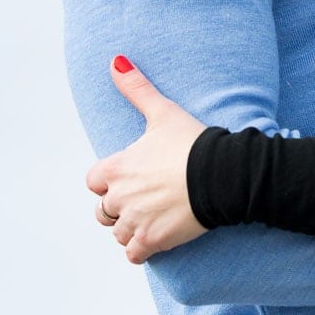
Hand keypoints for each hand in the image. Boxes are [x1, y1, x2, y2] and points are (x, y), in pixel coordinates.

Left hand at [85, 56, 209, 263]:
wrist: (221, 175)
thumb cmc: (192, 142)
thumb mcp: (162, 112)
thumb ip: (136, 88)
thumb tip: (115, 60)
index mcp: (115, 168)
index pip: (94, 181)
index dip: (109, 180)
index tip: (131, 177)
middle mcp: (118, 197)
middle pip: (103, 210)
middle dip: (119, 207)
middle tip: (146, 199)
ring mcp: (134, 221)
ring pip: (118, 233)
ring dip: (130, 228)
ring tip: (153, 218)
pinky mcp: (152, 241)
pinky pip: (133, 254)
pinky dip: (142, 249)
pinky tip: (157, 238)